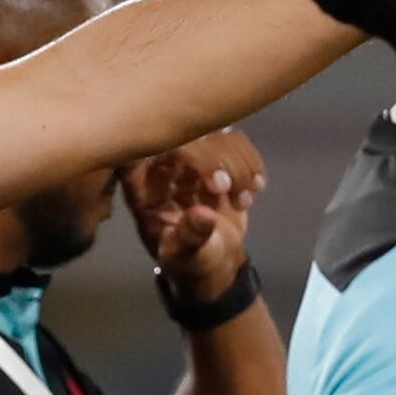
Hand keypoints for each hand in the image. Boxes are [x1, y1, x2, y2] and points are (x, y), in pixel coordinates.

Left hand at [121, 127, 264, 302]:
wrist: (213, 260)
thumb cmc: (189, 260)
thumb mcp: (186, 257)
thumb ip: (190, 237)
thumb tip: (204, 216)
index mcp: (140, 184)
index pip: (147, 148)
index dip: (180, 154)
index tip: (211, 183)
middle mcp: (160, 163)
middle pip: (186, 134)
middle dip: (214, 158)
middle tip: (226, 189)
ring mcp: (188, 156)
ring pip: (213, 134)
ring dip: (237, 162)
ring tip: (243, 198)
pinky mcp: (214, 156)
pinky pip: (232, 141)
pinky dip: (250, 162)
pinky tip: (255, 189)